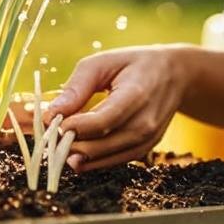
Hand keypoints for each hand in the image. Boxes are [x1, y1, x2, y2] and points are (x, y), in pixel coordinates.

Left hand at [43, 45, 190, 171]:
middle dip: (68, 143)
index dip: (73, 126)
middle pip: (100, 145)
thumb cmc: (134, 64)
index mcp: (136, 95)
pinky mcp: (145, 150)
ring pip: (104, 159)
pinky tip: (76, 150)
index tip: (52, 120)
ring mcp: (147, 141)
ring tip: (58, 142)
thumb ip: (77, 87)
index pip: (101, 121)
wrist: (175, 75)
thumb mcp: (104, 62)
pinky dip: (92, 159)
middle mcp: (145, 124)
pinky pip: (113, 162)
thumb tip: (51, 113)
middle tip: (48, 133)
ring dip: (77, 155)